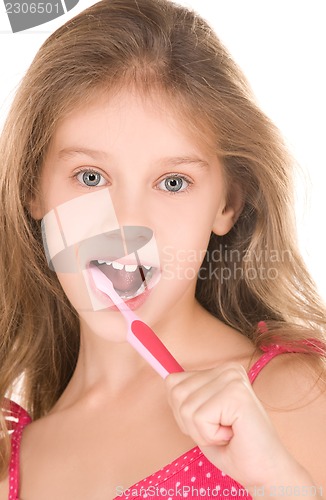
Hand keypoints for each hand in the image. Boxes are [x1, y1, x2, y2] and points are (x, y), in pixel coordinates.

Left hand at [165, 363, 307, 490]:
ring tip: (226, 433)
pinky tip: (232, 434)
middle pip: (176, 393)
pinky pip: (199, 417)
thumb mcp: (199, 417)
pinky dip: (209, 435)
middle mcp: (228, 368)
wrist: (266, 472)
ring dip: (201, 431)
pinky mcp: (236, 393)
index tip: (208, 422)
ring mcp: (232, 378)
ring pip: (186, 407)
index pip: (173, 382)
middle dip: (190, 422)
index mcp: (220, 370)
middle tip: (219, 431)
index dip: (182, 412)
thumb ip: (184, 395)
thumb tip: (166, 377)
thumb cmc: (232, 448)